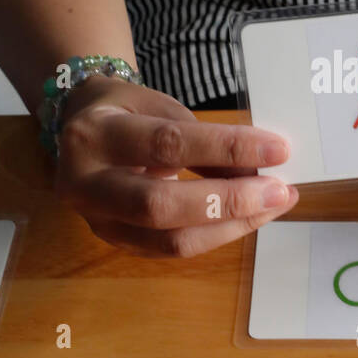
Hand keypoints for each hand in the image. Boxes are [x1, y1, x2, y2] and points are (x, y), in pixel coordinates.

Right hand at [53, 76, 297, 255]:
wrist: (79, 129)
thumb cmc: (127, 112)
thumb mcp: (160, 107)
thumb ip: (201, 139)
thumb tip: (255, 173)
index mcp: (95, 135)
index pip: (169, 145)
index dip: (227, 149)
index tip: (278, 149)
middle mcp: (85, 184)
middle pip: (161, 205)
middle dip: (229, 201)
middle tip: (278, 191)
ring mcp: (97, 220)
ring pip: (169, 240)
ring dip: (230, 226)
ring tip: (273, 206)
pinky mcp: (115, 242)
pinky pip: (172, 250)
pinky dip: (216, 235)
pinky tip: (247, 218)